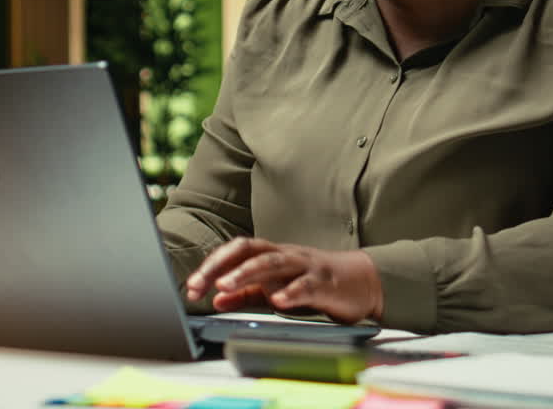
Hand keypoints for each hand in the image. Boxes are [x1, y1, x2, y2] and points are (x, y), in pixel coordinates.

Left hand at [184, 237, 383, 323]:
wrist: (361, 281)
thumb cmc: (313, 282)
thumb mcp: (274, 288)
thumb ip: (245, 294)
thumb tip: (215, 299)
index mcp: (269, 255)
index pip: (234, 252)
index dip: (211, 266)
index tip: (191, 287)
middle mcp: (284, 254)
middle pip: (248, 252)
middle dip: (220, 267)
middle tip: (199, 285)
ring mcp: (305, 265)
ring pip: (273, 262)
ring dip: (246, 273)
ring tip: (225, 285)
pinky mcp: (325, 281)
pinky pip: (306, 284)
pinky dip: (290, 291)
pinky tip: (276, 301)